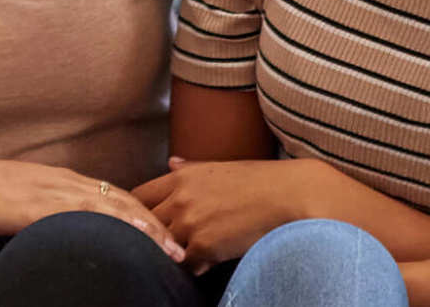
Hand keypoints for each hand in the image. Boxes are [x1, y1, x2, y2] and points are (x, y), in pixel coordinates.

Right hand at [0, 151, 185, 262]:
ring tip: (173, 250)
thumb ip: (41, 215)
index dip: (142, 216)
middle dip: (157, 223)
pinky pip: (89, 214)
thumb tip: (58, 234)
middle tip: (183, 246)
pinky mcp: (42, 204)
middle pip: (123, 199)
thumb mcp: (16, 206)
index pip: (112, 196)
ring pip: (114, 206)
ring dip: (148, 228)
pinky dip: (117, 225)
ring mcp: (55, 190)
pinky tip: (136, 237)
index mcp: (60, 180)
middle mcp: (65, 181)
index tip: (165, 235)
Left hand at [132, 156, 326, 273]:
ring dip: (171, 252)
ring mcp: (190, 224)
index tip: (143, 221)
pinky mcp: (204, 247)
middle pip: (144, 224)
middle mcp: (180, 199)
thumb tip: (171, 162)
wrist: (292, 197)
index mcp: (181, 178)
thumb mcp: (220, 168)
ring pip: (162, 247)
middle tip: (163, 243)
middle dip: (151, 235)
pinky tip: (206, 262)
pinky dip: (193, 266)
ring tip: (187, 252)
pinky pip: (185, 265)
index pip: (138, 197)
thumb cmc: (261, 181)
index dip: (137, 212)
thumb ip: (190, 169)